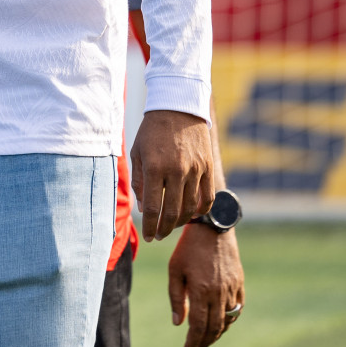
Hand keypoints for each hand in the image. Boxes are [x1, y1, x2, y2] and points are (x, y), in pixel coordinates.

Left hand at [131, 109, 213, 240]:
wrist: (177, 108)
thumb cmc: (151, 132)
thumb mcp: (137, 153)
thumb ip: (140, 182)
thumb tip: (144, 210)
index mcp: (155, 167)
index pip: (153, 208)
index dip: (150, 227)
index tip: (148, 237)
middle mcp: (176, 171)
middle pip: (172, 212)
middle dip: (164, 229)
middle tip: (158, 235)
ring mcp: (195, 170)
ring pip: (190, 207)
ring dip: (180, 221)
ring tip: (171, 226)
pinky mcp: (208, 168)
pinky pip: (207, 197)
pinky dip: (199, 210)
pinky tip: (190, 215)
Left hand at [168, 224, 244, 346]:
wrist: (213, 228)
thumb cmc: (188, 248)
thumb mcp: (175, 270)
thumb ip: (177, 298)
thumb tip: (179, 324)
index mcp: (201, 290)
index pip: (199, 326)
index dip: (192, 343)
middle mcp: (220, 293)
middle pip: (214, 328)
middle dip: (204, 343)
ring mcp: (232, 289)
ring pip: (227, 321)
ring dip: (217, 334)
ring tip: (204, 340)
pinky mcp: (240, 284)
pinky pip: (237, 309)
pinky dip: (229, 321)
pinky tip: (220, 324)